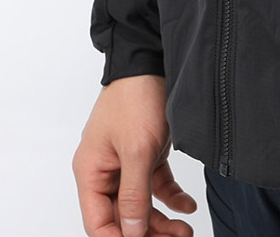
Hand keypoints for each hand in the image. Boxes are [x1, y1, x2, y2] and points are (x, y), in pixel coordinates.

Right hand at [73, 74, 198, 236]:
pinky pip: (155, 185)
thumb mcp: (137, 150)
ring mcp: (125, 161)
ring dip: (162, 220)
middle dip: (148, 232)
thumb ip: (134, 195)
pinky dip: (171, 197)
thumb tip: (131, 233)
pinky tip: (188, 206)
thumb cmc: (136, 97)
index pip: (98, 223)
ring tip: (186, 229)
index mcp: (91, 171)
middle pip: (122, 216)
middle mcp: (105, 170)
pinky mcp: (145, 152)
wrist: (152, 59)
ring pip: (140, 204)